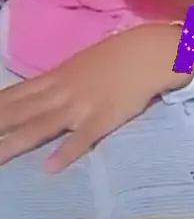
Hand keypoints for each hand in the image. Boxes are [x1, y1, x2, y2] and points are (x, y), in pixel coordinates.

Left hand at [0, 23, 188, 171]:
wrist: (151, 51)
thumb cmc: (119, 56)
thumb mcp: (84, 64)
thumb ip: (63, 80)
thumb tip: (43, 93)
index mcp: (57, 76)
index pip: (16, 93)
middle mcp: (62, 90)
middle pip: (21, 110)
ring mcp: (82, 104)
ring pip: (43, 125)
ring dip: (17, 142)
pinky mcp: (104, 117)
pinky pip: (83, 137)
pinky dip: (67, 151)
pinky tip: (50, 167)